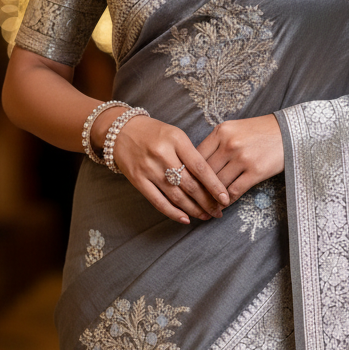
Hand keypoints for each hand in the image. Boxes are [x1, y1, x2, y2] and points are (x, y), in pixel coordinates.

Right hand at [110, 115, 229, 225]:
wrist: (122, 130)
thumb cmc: (155, 133)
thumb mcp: (176, 135)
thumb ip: (192, 155)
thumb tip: (212, 182)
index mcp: (177, 139)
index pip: (200, 167)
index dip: (214, 186)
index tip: (225, 198)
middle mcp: (163, 154)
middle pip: (190, 184)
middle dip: (207, 202)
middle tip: (218, 212)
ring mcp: (149, 168)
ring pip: (176, 195)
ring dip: (193, 209)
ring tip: (205, 215)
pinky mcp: (137, 179)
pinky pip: (158, 201)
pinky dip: (173, 212)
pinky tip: (185, 219)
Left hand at [196, 114, 283, 201]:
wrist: (288, 132)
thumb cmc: (259, 132)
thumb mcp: (234, 129)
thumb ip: (216, 143)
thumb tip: (198, 165)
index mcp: (220, 132)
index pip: (197, 157)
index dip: (190, 174)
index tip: (186, 186)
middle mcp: (229, 144)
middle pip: (205, 172)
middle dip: (198, 190)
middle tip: (193, 202)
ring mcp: (242, 158)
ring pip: (218, 184)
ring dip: (211, 199)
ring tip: (207, 207)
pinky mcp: (255, 171)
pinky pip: (234, 191)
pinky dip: (226, 201)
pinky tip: (223, 206)